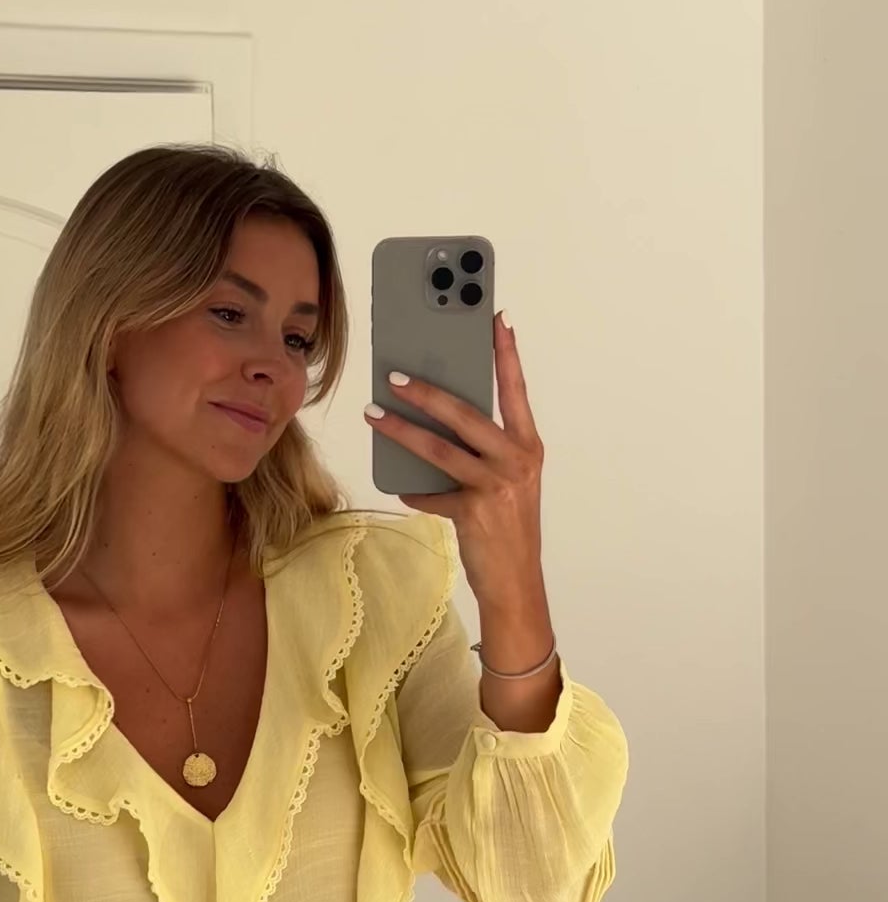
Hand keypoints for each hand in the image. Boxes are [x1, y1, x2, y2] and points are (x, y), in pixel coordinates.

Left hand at [364, 311, 547, 631]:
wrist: (516, 583)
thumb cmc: (508, 528)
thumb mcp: (506, 483)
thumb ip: (483, 452)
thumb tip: (438, 424)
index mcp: (527, 445)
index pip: (515, 390)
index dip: (506, 353)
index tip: (495, 318)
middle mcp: (516, 459)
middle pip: (465, 414)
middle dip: (427, 390)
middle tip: (395, 374)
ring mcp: (496, 485)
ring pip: (439, 448)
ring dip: (401, 430)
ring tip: (374, 414)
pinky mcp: (473, 512)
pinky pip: (432, 494)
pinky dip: (414, 491)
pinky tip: (400, 487)